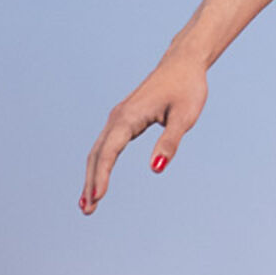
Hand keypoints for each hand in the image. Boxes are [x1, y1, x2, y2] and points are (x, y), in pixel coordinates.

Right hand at [81, 51, 207, 214]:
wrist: (183, 63)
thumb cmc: (187, 88)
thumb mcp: (185, 116)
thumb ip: (170, 142)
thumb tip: (156, 168)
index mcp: (129, 117)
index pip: (109, 152)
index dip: (101, 176)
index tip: (97, 198)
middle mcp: (118, 117)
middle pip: (97, 154)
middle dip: (91, 182)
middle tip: (87, 210)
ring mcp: (118, 117)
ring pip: (98, 150)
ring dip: (91, 176)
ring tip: (88, 203)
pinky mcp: (123, 119)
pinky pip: (106, 145)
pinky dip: (99, 164)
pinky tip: (98, 178)